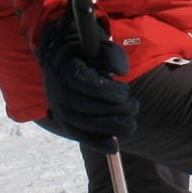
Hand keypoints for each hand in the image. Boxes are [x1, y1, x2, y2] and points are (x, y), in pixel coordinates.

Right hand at [38, 16, 134, 152]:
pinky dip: (96, 142)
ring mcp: (59, 106)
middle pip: (82, 106)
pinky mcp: (64, 119)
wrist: (65, 60)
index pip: (81, 81)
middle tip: (133, 105)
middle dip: (113, 110)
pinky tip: (113, 147)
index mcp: (66, 66)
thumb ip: (112, 55)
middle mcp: (58, 88)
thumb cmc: (88, 53)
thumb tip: (121, 72)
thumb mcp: (101, 46)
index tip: (124, 92)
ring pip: (80, 122)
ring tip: (130, 120)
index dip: (105, 91)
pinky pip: (77, 134)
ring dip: (109, 126)